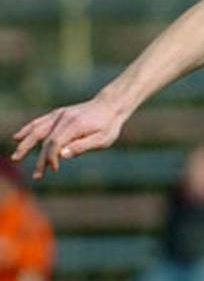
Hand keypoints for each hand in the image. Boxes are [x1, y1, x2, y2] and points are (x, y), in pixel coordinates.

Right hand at [10, 94, 125, 179]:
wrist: (110, 105)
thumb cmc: (109, 125)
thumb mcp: (102, 139)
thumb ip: (82, 146)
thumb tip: (62, 155)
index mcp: (74, 125)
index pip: (55, 143)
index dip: (51, 157)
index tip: (54, 169)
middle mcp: (63, 118)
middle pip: (43, 139)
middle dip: (38, 158)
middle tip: (36, 175)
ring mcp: (59, 115)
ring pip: (37, 130)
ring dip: (25, 144)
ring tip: (16, 157)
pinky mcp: (58, 114)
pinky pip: (38, 122)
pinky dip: (27, 130)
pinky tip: (17, 138)